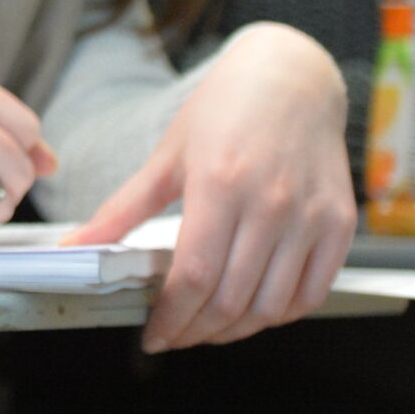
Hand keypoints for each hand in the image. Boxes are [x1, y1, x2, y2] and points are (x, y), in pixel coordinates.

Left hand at [63, 22, 354, 352]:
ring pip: (272, 305)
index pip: (193, 277)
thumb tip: (74, 247)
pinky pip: (313, 293)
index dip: (170, 318)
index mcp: (219, 186)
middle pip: (231, 299)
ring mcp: (310, 217)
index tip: (153, 335)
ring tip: (207, 326)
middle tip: (174, 335)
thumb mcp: (166, 156)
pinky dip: (281, 314)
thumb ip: (121, 210)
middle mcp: (270, 205)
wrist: (290, 78)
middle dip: (196, 331)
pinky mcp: (340, 225)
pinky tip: (252, 310)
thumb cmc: (223, 112)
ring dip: (236, 330)